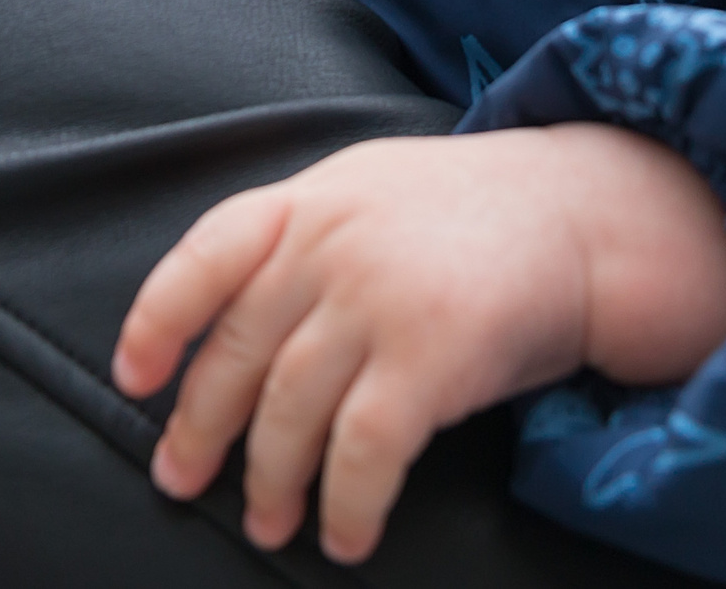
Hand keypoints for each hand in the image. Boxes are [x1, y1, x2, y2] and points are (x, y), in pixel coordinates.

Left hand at [111, 123, 725, 563]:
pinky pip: (362, 450)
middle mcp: (333, 244)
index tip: (134, 377)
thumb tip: (235, 329)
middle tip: (183, 481)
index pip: (207, 252)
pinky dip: (345, 503)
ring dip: (271, 482)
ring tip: (268, 523)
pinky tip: (345, 535)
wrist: (591, 219)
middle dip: (201, 429)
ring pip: (289, 411)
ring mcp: (378, 297)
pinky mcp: (429, 356)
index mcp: (313, 199)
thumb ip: (305, 239)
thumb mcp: (376, 191)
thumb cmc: (479, 220)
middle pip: (238, 352)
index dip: (157, 318)